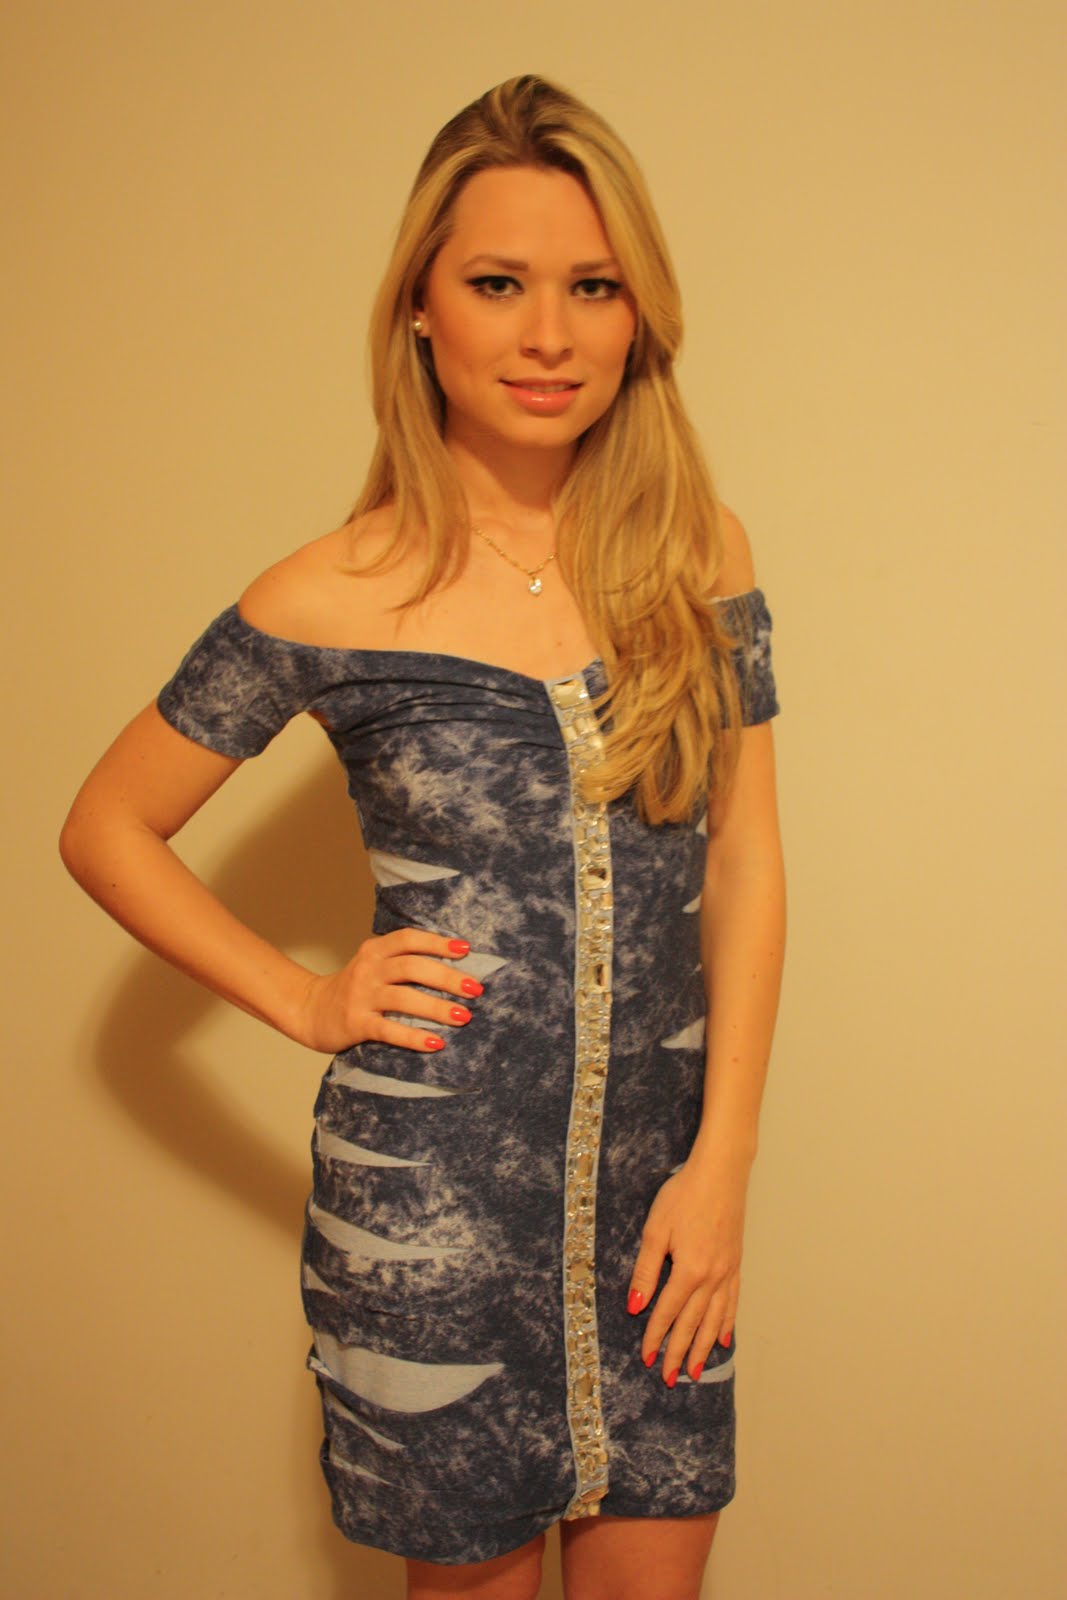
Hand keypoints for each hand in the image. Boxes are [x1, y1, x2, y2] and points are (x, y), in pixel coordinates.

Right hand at [295, 930, 479, 1053]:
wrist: (310, 1011)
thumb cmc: (354, 989)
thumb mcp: (373, 966)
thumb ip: (402, 961)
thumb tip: (454, 966)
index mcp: (374, 950)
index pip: (409, 939)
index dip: (438, 943)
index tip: (466, 950)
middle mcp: (367, 969)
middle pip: (412, 967)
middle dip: (447, 978)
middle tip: (475, 990)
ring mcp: (360, 996)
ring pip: (404, 998)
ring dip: (437, 1008)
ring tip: (464, 1016)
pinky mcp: (355, 1023)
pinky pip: (389, 1029)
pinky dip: (414, 1036)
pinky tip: (436, 1043)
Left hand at [626, 1157, 748, 1384]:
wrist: (720, 1173)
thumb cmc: (684, 1195)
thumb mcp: (656, 1229)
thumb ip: (646, 1271)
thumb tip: (635, 1306)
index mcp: (689, 1270)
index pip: (668, 1313)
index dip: (655, 1337)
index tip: (647, 1358)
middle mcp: (712, 1277)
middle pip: (692, 1323)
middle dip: (678, 1352)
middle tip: (669, 1379)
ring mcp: (727, 1272)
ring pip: (715, 1319)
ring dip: (703, 1347)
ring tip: (695, 1370)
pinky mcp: (736, 1263)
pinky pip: (732, 1302)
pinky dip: (727, 1324)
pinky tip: (724, 1339)